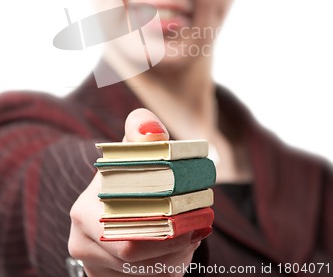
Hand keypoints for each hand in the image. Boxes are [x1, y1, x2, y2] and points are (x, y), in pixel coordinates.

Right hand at [68, 108, 209, 275]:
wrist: (114, 205)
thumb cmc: (127, 172)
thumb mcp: (132, 146)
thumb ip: (141, 127)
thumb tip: (151, 131)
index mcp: (85, 212)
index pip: (129, 234)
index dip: (167, 226)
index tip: (194, 213)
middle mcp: (82, 244)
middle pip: (140, 256)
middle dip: (175, 241)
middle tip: (199, 223)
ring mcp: (96, 268)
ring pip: (147, 270)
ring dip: (177, 253)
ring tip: (191, 230)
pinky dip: (171, 264)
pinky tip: (179, 246)